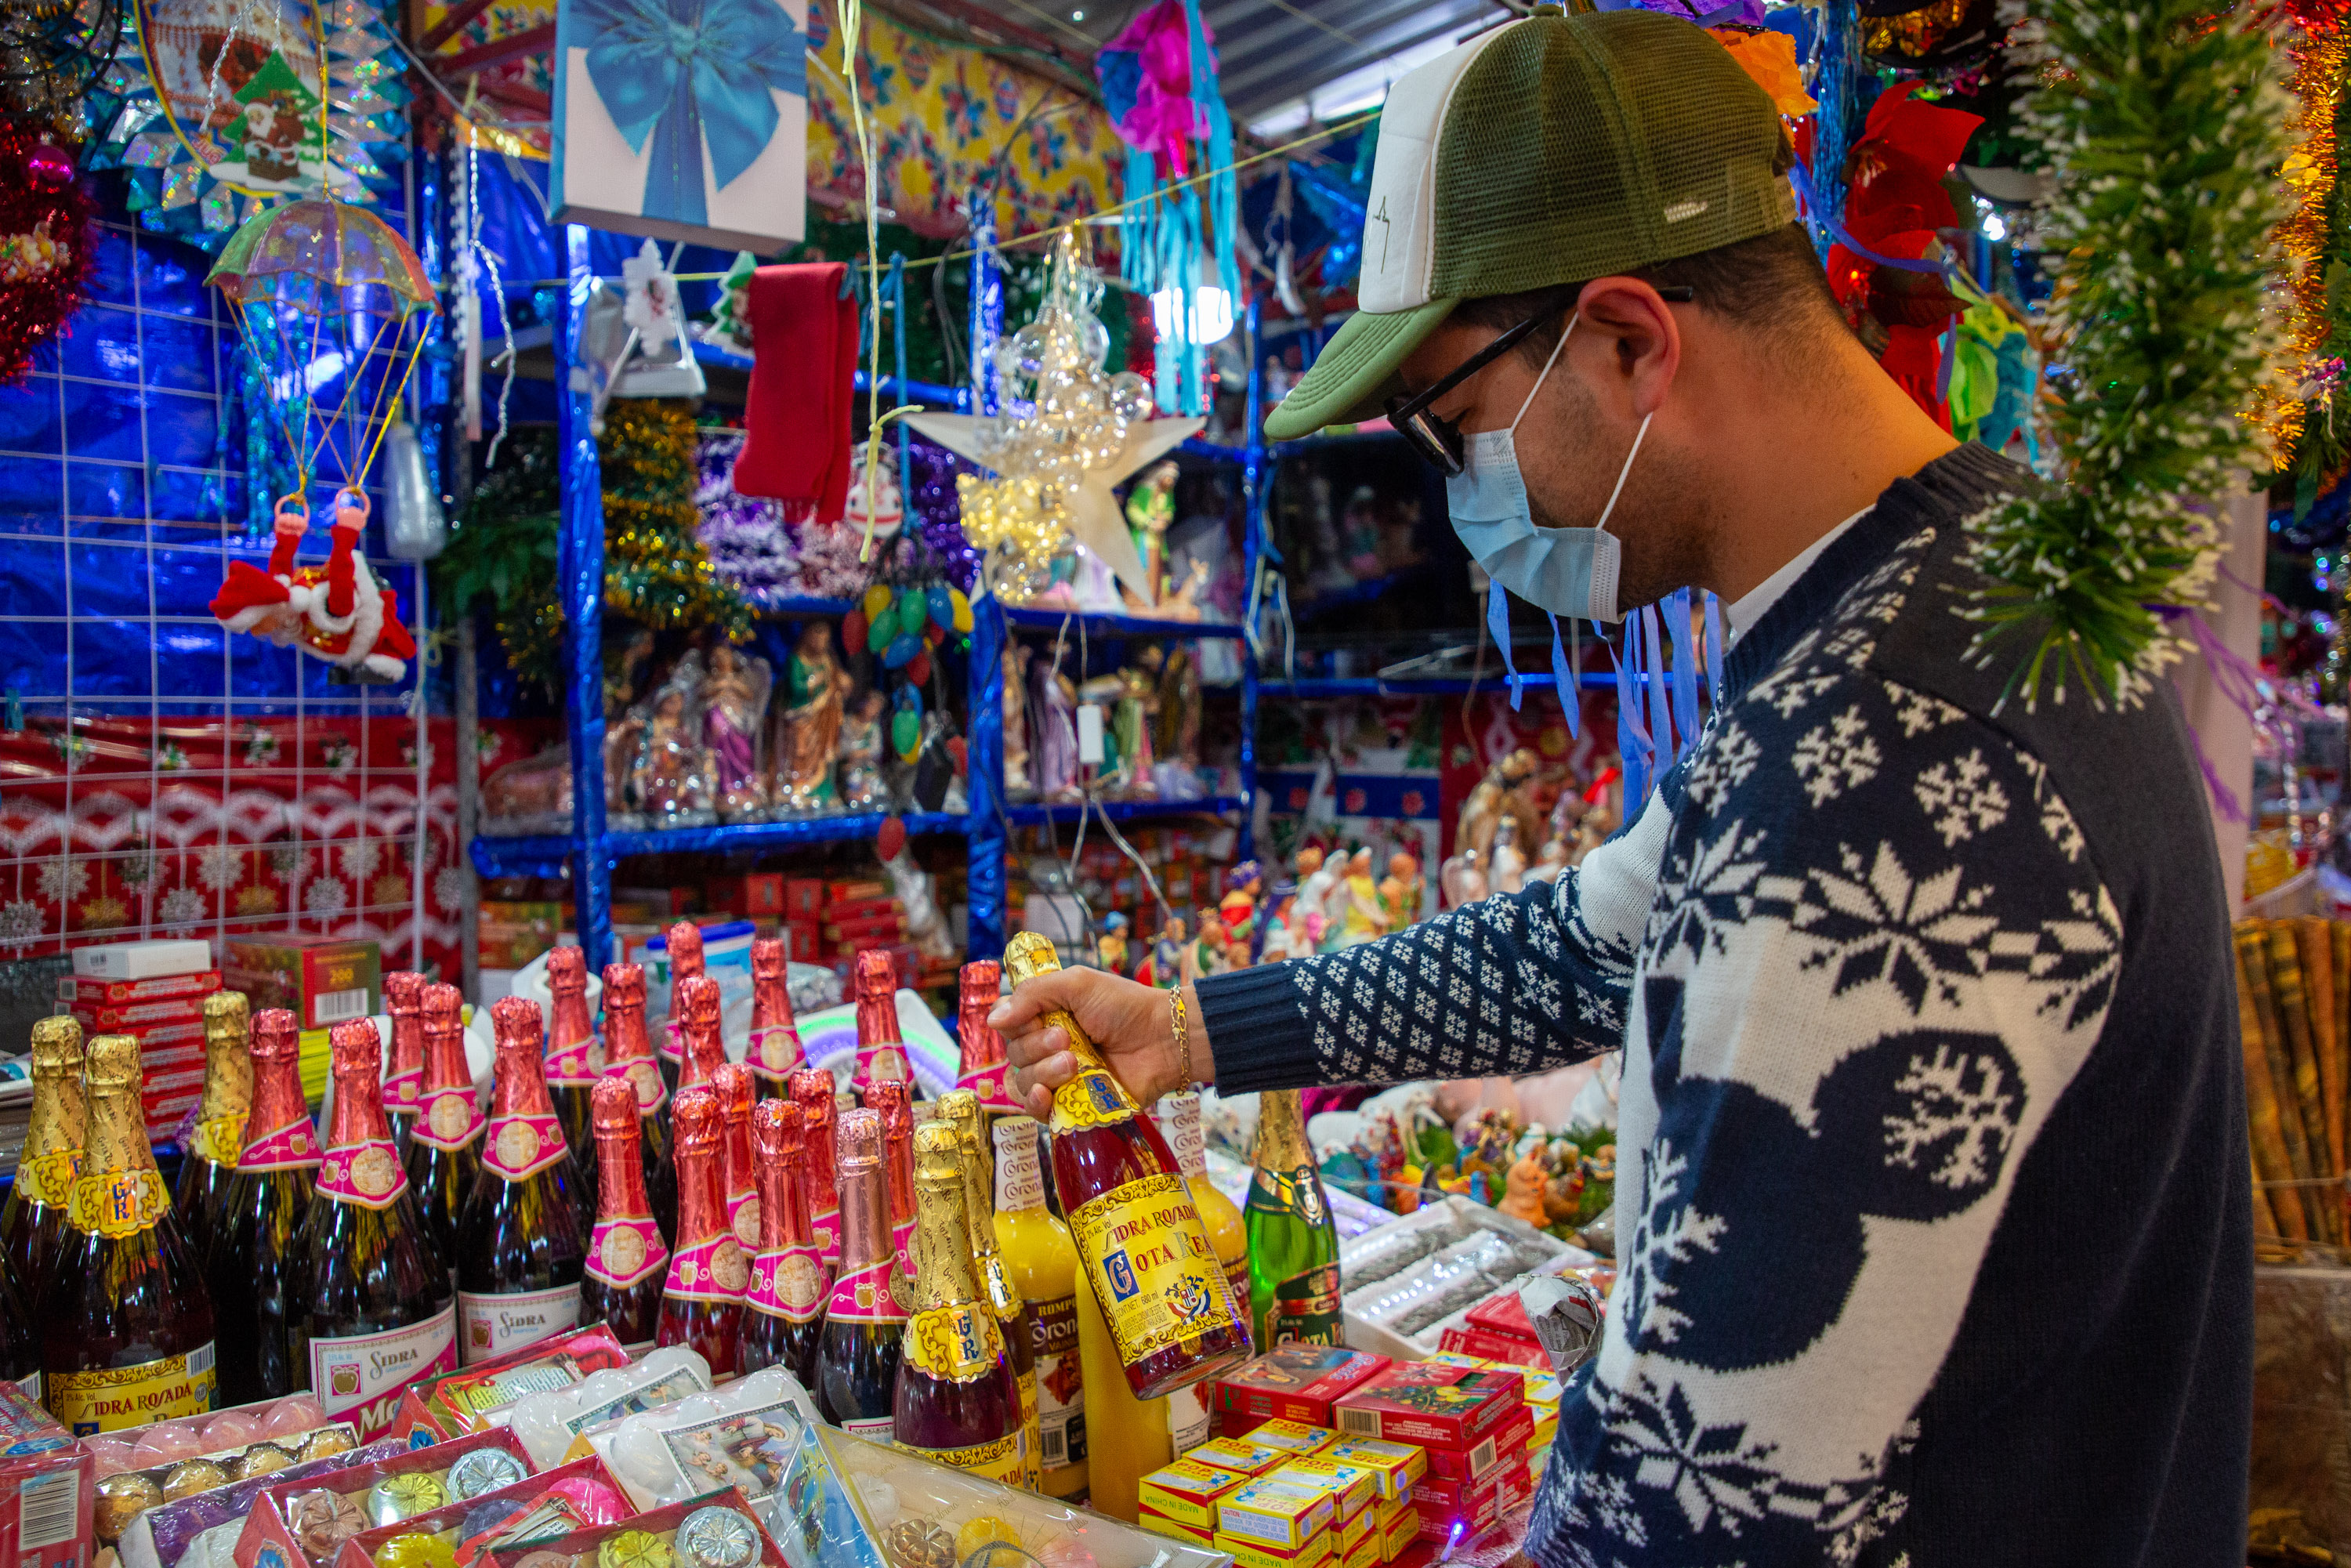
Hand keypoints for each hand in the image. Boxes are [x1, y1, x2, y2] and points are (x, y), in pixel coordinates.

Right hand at [990, 970, 1208, 1119]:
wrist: (1163, 1039)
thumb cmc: (1125, 1006)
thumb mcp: (1077, 984)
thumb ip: (1033, 995)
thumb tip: (991, 1020)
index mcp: (1046, 1017)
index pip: (1008, 1025)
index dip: (1014, 1024)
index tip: (1034, 1018)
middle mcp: (1047, 1048)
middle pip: (1013, 1055)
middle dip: (1035, 1047)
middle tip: (1067, 1039)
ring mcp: (1059, 1079)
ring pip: (1022, 1082)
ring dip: (1042, 1072)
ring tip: (1073, 1063)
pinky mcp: (1072, 1106)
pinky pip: (1037, 1112)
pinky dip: (1036, 1104)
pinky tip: (1045, 1095)